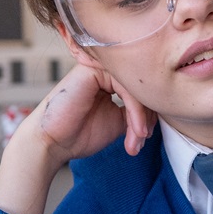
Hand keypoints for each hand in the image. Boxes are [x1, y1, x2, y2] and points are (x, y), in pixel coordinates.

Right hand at [32, 62, 154, 162]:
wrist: (52, 144)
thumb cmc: (79, 134)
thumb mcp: (118, 123)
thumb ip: (136, 113)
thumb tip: (160, 111)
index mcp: (109, 81)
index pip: (140, 91)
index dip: (149, 114)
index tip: (145, 136)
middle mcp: (104, 72)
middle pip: (141, 88)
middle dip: (147, 117)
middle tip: (143, 138)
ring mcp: (98, 69)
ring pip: (136, 89)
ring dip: (142, 117)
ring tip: (138, 137)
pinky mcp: (92, 71)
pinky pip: (126, 88)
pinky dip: (135, 112)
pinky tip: (135, 130)